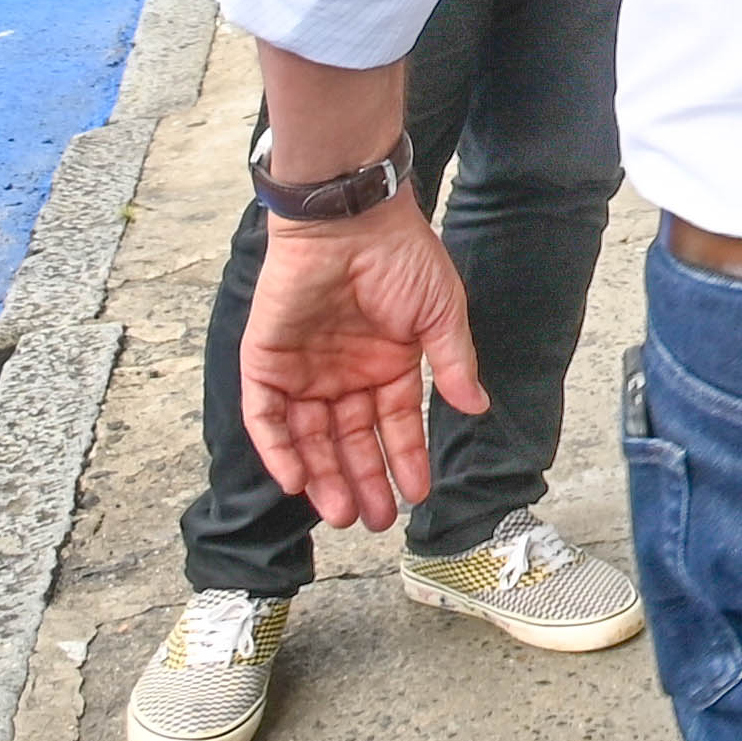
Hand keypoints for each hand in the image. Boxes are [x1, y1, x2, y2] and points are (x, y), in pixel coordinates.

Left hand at [237, 198, 486, 528]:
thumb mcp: (440, 314)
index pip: (393, 424)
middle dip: (363, 481)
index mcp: (386, 362)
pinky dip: (278, 450)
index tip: (420, 492)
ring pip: (308, 438)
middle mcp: (343, 373)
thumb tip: (477, 407)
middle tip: (376, 520)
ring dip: (323, 476)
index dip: (405, 459)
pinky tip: (297, 482)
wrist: (349, 220)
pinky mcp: (265, 361)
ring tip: (343, 513)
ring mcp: (303, 369)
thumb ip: (454, 363)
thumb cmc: (400, 256)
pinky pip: (266, 417)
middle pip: (350, 441)